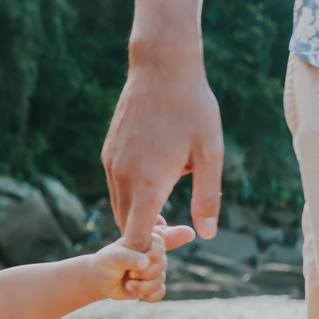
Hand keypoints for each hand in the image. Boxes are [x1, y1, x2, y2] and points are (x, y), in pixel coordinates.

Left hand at [91, 216, 194, 303]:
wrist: (101, 280)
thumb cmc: (107, 263)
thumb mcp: (114, 257)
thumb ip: (128, 257)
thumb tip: (146, 262)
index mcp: (145, 241)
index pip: (159, 247)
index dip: (151, 258)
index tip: (136, 264)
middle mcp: (152, 255)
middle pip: (161, 266)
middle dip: (145, 274)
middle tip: (129, 274)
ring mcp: (153, 270)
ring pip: (160, 281)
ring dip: (143, 287)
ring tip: (128, 285)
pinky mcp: (153, 285)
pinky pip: (160, 292)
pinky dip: (148, 295)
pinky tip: (135, 293)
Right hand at [102, 57, 222, 249]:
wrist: (161, 67)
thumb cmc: (193, 108)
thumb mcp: (210, 154)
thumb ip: (206, 197)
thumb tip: (207, 235)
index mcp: (149, 183)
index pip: (137, 238)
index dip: (150, 251)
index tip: (170, 248)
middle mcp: (123, 177)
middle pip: (125, 226)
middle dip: (144, 237)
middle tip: (173, 235)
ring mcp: (112, 164)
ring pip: (119, 207)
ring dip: (138, 216)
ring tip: (166, 214)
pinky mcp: (108, 153)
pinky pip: (116, 186)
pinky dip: (132, 196)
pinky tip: (155, 182)